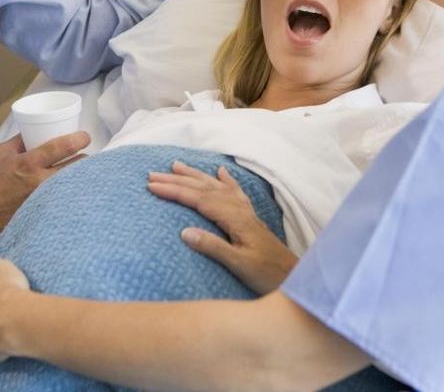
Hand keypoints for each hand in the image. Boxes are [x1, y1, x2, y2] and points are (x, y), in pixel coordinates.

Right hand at [0, 132, 88, 244]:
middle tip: (84, 154)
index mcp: (29, 163)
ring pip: (75, 183)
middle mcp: (40, 181)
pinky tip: (74, 189)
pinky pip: (67, 198)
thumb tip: (35, 129)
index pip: (61, 147)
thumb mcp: (2, 153)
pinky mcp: (47, 211)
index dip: (78, 139)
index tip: (85, 137)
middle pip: (76, 166)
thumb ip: (20, 140)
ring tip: (81, 171)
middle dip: (84, 158)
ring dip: (80, 175)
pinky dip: (72, 191)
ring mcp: (46, 198)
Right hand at [148, 161, 296, 294]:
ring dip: (195, 176)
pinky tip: (221, 172)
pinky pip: (234, 191)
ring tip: (176, 165)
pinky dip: (225, 180)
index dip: (174, 191)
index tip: (152, 186)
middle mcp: (239, 209)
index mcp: (234, 218)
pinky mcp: (249, 218)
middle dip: (177, 180)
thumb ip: (213, 247)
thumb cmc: (266, 274)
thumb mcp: (238, 265)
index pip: (198, 199)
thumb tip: (184, 231)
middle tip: (152, 174)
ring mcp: (245, 212)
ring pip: (215, 186)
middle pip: (203, 188)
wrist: (291, 276)